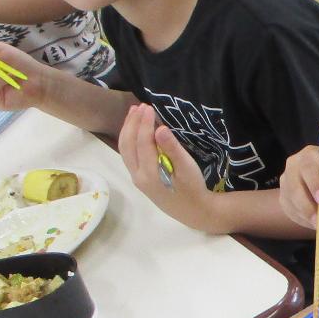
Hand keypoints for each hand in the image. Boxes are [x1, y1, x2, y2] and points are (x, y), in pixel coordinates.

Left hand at [117, 104, 210, 228]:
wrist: (194, 211)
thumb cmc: (193, 188)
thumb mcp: (187, 168)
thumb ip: (172, 148)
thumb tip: (160, 128)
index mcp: (150, 173)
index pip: (142, 142)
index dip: (144, 123)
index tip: (149, 107)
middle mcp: (138, 175)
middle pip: (128, 144)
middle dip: (132, 123)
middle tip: (140, 106)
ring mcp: (137, 178)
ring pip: (125, 150)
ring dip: (128, 130)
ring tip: (134, 113)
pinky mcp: (140, 179)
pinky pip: (128, 156)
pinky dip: (130, 140)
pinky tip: (136, 131)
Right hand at [277, 142, 318, 233]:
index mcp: (309, 155)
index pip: (308, 167)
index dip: (314, 184)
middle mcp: (293, 167)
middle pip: (294, 187)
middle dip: (308, 206)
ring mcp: (287, 184)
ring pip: (292, 203)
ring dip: (310, 218)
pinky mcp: (286, 200)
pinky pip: (292, 214)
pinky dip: (307, 223)